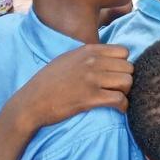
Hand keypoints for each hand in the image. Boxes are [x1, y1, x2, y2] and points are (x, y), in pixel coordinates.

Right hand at [7, 43, 132, 131]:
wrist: (31, 102)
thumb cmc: (47, 81)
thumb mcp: (68, 58)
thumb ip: (88, 55)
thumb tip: (106, 57)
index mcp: (88, 51)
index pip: (124, 52)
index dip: (123, 64)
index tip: (116, 74)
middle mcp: (92, 62)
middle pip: (129, 67)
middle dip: (126, 79)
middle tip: (118, 89)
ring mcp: (92, 79)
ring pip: (128, 82)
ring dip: (126, 92)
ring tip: (117, 98)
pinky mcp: (91, 98)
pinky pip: (120, 100)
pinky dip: (123, 106)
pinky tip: (118, 109)